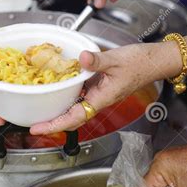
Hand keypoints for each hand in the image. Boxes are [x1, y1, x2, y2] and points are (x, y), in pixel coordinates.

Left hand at [30, 43, 177, 133]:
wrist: (154, 61)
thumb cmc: (140, 63)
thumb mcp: (117, 59)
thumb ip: (98, 60)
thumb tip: (81, 58)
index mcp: (101, 99)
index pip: (74, 118)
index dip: (54, 125)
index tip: (38, 128)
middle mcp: (98, 100)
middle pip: (71, 117)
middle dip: (52, 122)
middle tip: (32, 122)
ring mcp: (98, 94)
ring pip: (74, 107)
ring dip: (58, 110)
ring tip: (40, 109)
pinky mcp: (98, 87)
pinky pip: (79, 95)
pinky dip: (67, 95)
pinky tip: (58, 87)